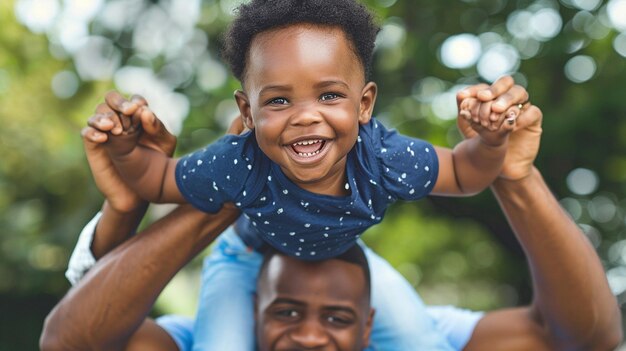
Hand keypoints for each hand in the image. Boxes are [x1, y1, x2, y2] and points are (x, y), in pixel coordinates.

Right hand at [82, 93, 176, 211]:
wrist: (142, 189)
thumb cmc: (158, 164)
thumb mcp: (164, 144)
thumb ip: (158, 127)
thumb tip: (145, 111)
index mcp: (138, 117)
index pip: (134, 100)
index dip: (136, 102)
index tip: (141, 110)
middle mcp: (120, 120)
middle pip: (111, 99)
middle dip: (119, 102)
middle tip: (129, 112)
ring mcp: (105, 131)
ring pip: (97, 114)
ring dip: (105, 117)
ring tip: (117, 129)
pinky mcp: (94, 145)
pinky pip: (86, 133)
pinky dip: (92, 132)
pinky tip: (104, 137)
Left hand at [456, 79, 541, 179]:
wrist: (499, 163)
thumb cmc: (484, 142)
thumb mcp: (470, 127)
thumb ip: (465, 111)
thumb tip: (461, 95)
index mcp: (492, 97)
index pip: (485, 86)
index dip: (474, 89)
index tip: (463, 96)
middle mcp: (508, 98)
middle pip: (506, 82)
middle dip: (494, 89)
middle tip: (483, 97)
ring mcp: (522, 107)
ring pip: (520, 92)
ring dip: (507, 99)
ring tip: (496, 110)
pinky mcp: (534, 120)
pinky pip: (533, 112)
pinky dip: (521, 116)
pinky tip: (510, 123)